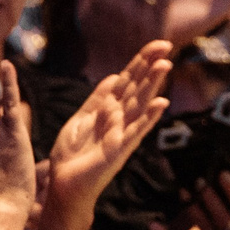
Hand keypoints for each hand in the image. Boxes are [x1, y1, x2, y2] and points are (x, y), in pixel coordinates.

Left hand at [47, 41, 173, 208]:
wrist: (64, 185)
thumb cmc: (71, 156)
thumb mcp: (81, 119)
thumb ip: (97, 99)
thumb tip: (114, 76)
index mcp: (109, 110)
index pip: (128, 80)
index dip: (140, 62)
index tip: (156, 45)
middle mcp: (120, 120)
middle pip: (137, 87)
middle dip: (149, 66)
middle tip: (166, 45)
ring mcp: (122, 134)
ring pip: (139, 104)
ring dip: (152, 85)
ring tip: (165, 65)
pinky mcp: (119, 150)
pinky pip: (136, 130)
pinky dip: (149, 116)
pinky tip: (161, 102)